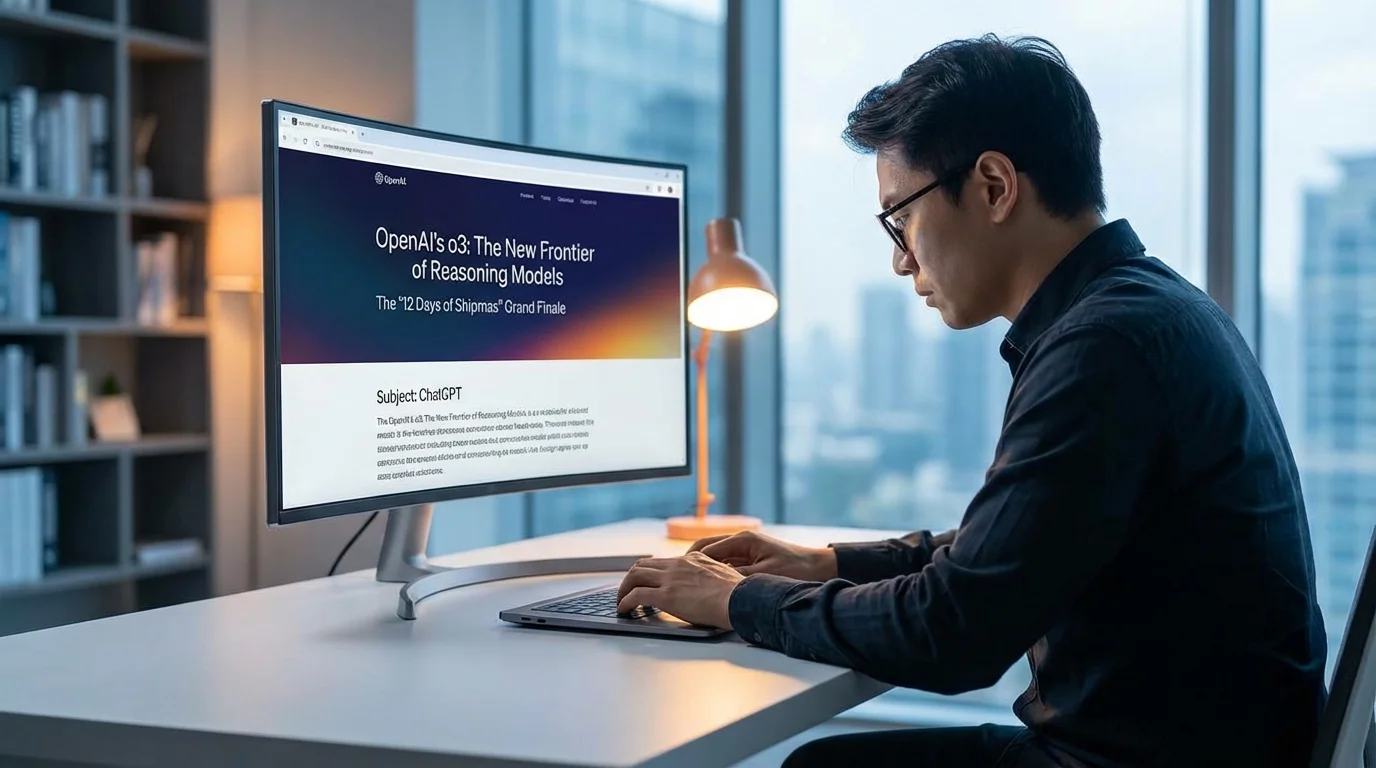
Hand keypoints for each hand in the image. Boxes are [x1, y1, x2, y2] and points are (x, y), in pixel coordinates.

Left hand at [616, 552, 743, 628]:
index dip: (649, 571)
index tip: (645, 581)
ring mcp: (671, 579)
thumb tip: (711, 586)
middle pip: (643, 565)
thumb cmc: (739, 593)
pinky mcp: (666, 596)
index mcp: (692, 559)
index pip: (662, 561)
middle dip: (631, 578)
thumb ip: (711, 575)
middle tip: (627, 591)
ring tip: (621, 601)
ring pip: (634, 576)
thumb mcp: (724, 574)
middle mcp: (678, 565)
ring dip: (623, 589)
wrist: (741, 599)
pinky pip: (636, 595)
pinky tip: (624, 610)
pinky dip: (625, 602)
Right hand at [687, 530, 837, 581]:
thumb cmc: (796, 568)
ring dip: (703, 568)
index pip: (706, 548)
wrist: (820, 567)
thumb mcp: (763, 575)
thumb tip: (714, 582)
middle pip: (706, 549)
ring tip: (689, 584)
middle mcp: (742, 540)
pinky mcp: (751, 558)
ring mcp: (746, 548)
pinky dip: (716, 572)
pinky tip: (711, 586)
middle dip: (690, 563)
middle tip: (677, 579)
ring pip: (715, 557)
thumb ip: (737, 577)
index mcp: (743, 540)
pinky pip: (726, 563)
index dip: (689, 562)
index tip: (677, 574)